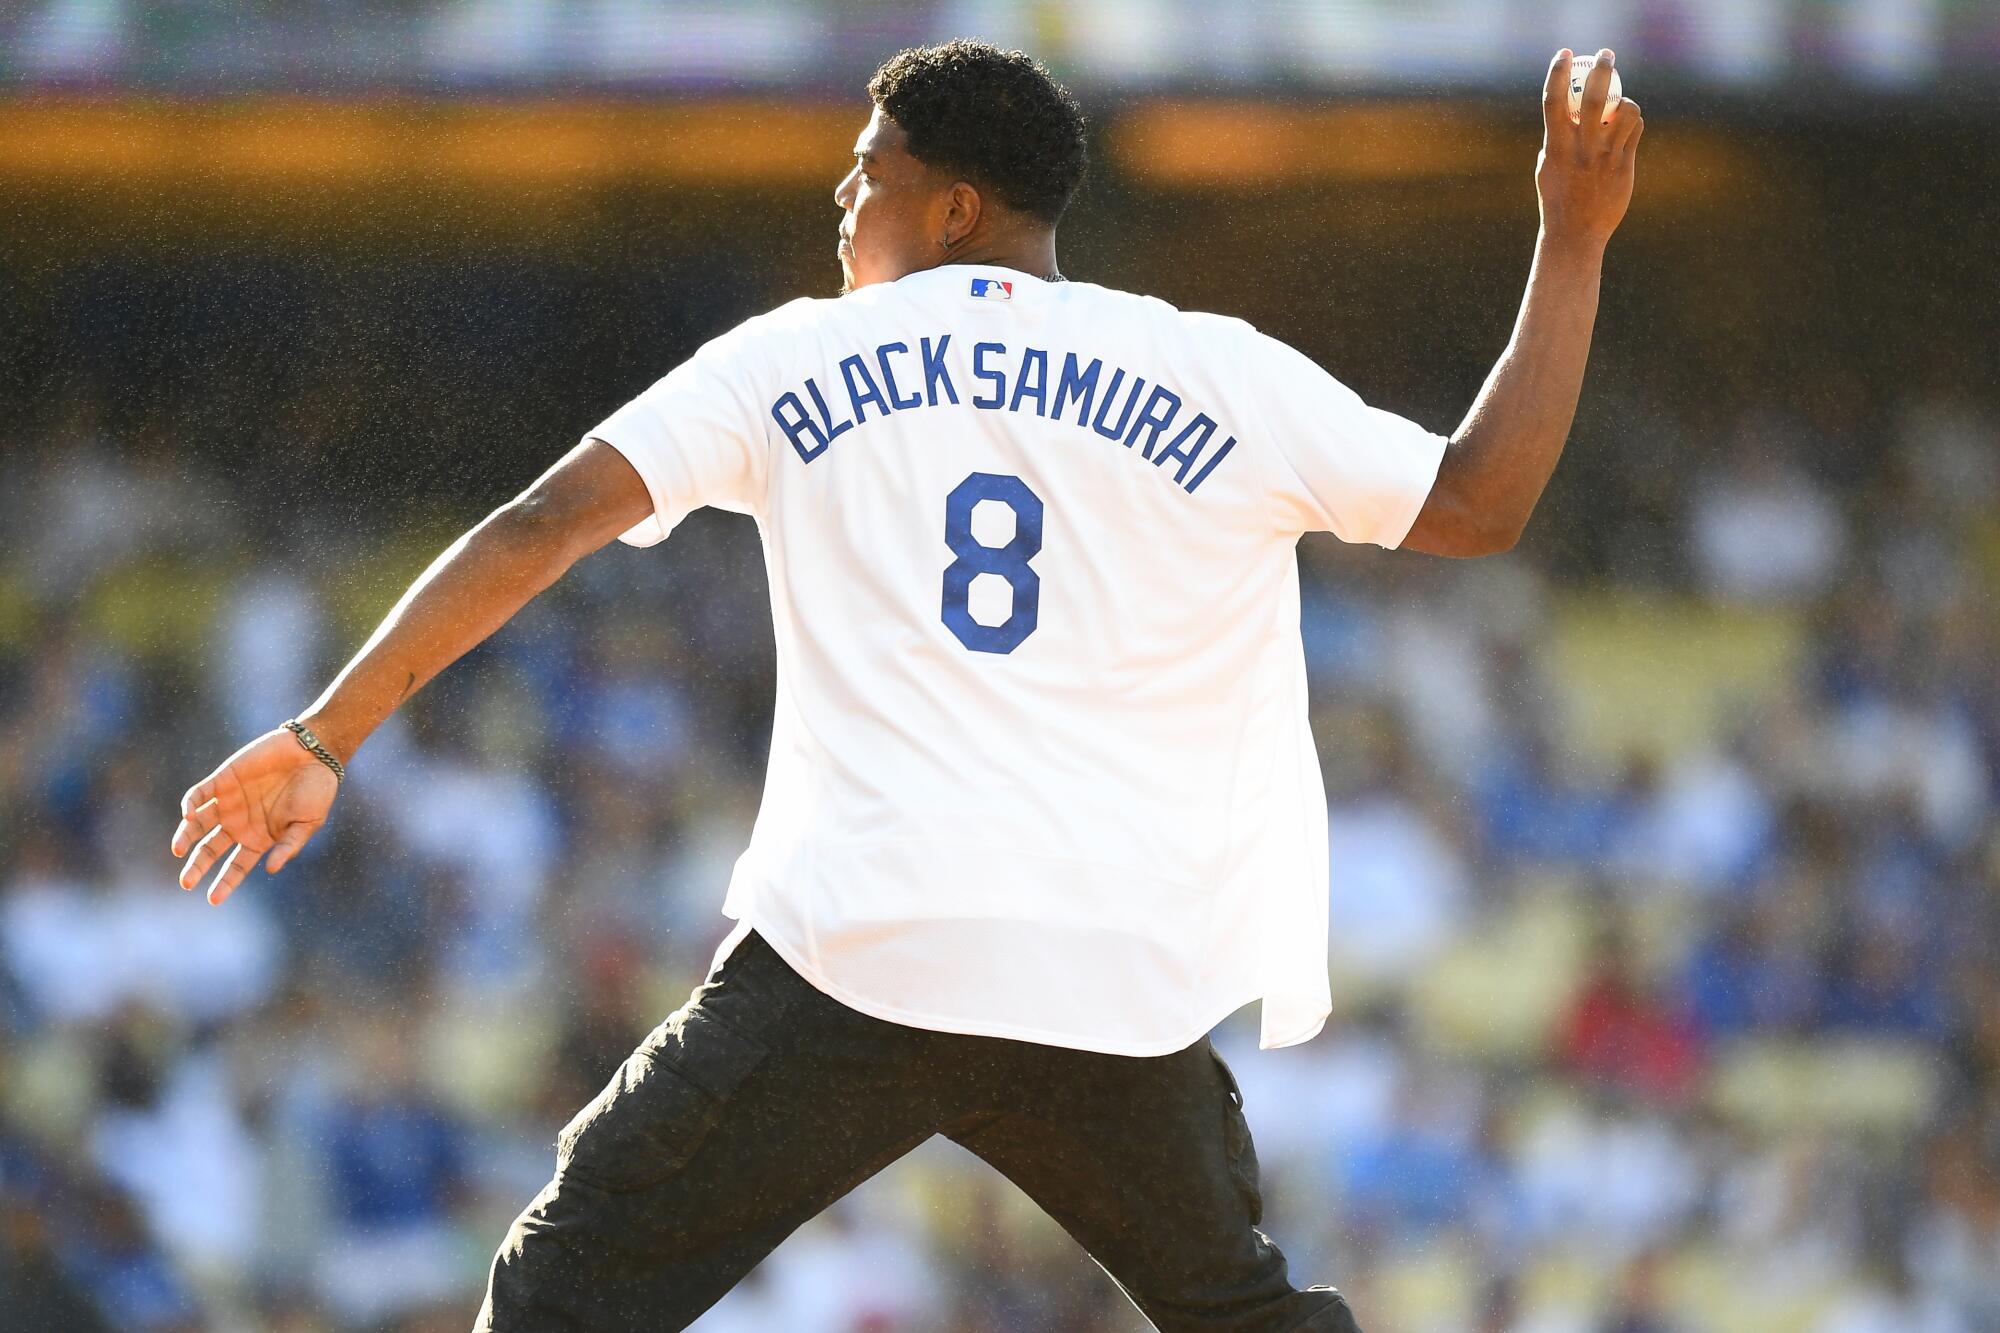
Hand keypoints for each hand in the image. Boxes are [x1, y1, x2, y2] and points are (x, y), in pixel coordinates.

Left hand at [171, 728, 337, 903]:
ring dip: (186, 836)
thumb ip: (289, 845)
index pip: (236, 866)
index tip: (213, 899)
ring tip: (178, 850)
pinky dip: (190, 804)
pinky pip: (200, 794)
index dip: (225, 883)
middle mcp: (239, 823)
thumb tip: (270, 869)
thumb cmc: (316, 790)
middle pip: (210, 849)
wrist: (314, 753)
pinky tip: (188, 815)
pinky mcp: (223, 779)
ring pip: (198, 824)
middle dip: (197, 866)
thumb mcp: (308, 823)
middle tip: (186, 883)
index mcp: (259, 838)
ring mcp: (229, 801)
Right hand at [1536, 48, 1643, 249]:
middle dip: (1601, 69)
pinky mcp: (1624, 165)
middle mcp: (1581, 148)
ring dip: (1625, 101)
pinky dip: (1633, 122)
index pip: (1553, 101)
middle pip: (1593, 97)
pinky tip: (1628, 126)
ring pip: (1625, 112)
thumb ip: (1555, 141)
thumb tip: (1565, 116)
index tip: (1564, 54)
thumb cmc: (1557, 199)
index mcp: (1555, 146)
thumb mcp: (1546, 168)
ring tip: (1621, 105)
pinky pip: (1634, 130)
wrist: (1575, 233)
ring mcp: (1604, 156)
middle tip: (1607, 54)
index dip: (1557, 72)